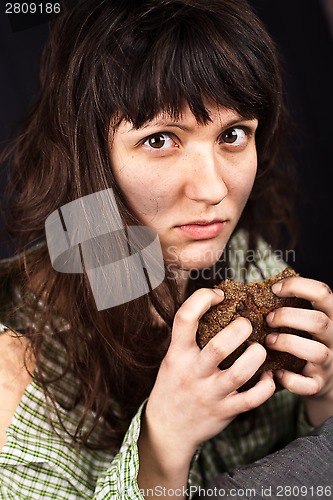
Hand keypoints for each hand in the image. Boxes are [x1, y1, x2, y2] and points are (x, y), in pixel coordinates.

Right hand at [138, 288, 274, 493]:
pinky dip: (266, 386)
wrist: (166, 429)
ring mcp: (209, 394)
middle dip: (239, 330)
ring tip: (260, 349)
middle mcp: (193, 372)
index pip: (185, 318)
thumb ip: (189, 339)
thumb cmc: (173, 385)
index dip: (202, 298)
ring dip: (255, 357)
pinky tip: (268, 377)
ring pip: (239, 374)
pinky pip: (252, 399)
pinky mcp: (225, 412)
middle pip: (219, 347)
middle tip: (246, 324)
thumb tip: (217, 305)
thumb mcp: (172, 358)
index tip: (218, 295)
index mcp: (178, 354)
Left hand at [266, 276, 332, 426]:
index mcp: (328, 316)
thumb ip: (290, 307)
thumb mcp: (303, 321)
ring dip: (288, 344)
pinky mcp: (318, 384)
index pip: (322, 293)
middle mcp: (332, 337)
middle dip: (288, 317)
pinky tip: (276, 373)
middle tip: (268, 319)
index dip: (298, 286)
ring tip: (269, 342)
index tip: (275, 289)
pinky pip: (308, 384)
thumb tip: (254, 289)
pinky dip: (290, 380)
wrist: (321, 378)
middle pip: (319, 321)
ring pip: (317, 352)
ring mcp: (327, 362)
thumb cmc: (303, 341)